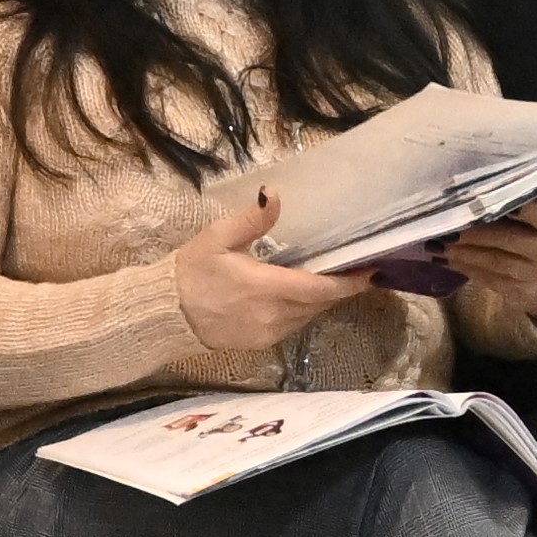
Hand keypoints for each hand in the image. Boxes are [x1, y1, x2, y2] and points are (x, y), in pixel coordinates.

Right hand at [162, 194, 364, 372]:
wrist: (166, 314)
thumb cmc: (191, 272)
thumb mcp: (218, 238)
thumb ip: (252, 219)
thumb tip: (274, 194)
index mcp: (266, 288)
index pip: (319, 289)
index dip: (349, 282)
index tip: (371, 270)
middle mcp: (273, 315)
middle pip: (319, 303)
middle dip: (339, 288)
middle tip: (355, 268)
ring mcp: (268, 332)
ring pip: (308, 316)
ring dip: (321, 299)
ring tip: (331, 279)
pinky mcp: (261, 342)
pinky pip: (293, 325)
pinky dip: (303, 310)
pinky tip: (300, 295)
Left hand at [433, 204, 536, 346]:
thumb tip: (489, 185)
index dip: (510, 204)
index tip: (481, 196)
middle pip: (510, 239)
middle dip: (475, 230)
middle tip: (449, 220)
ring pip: (495, 261)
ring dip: (464, 251)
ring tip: (442, 241)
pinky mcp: (524, 294)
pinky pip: (491, 279)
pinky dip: (468, 267)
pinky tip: (451, 259)